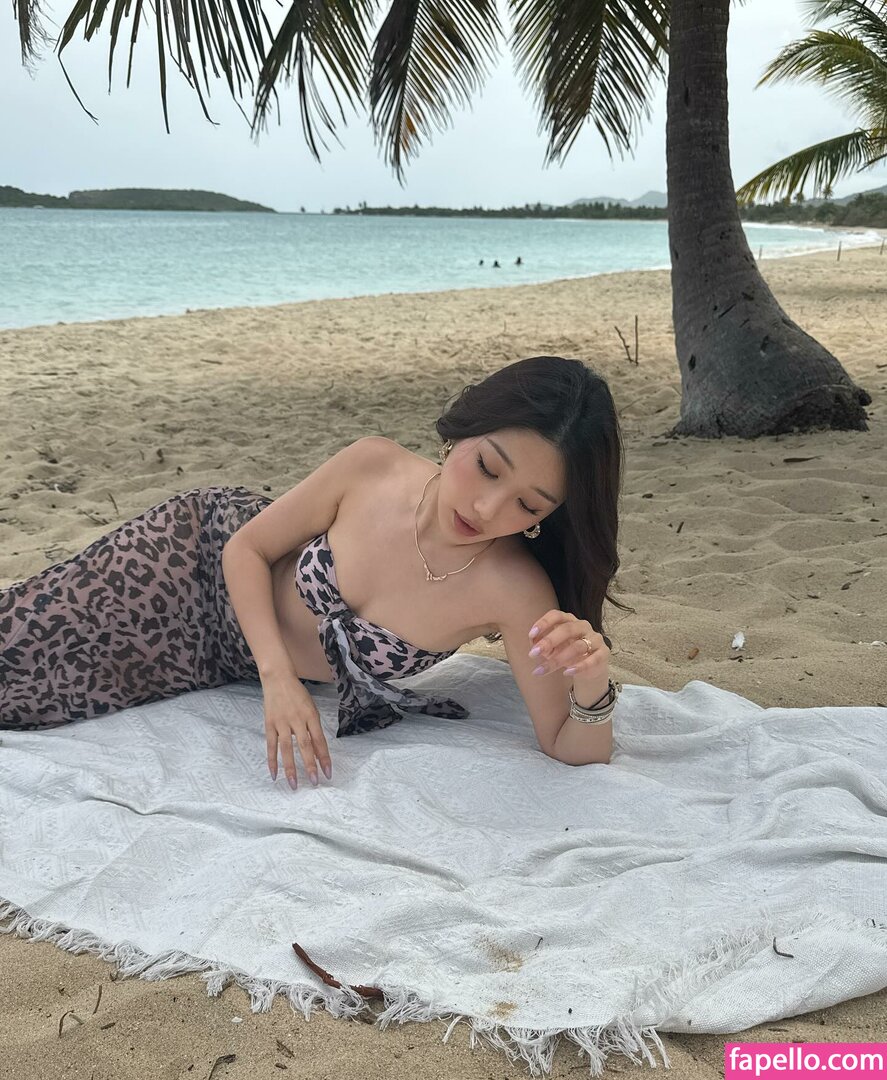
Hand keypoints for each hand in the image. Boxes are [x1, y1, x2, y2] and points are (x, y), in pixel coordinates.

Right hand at [262, 674, 331, 789]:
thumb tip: (317, 753)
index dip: (324, 758)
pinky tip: (274, 774)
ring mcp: (282, 722)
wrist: (278, 679)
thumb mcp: (311, 709)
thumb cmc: (298, 695)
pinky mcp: (269, 724)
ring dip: (290, 768)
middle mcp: (297, 719)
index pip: (320, 740)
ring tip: (294, 784)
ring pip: (287, 748)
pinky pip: (271, 745)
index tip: (328, 773)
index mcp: (311, 715)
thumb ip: (314, 729)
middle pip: (305, 746)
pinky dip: (272, 760)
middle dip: (310, 765)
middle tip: (314, 782)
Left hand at [528, 610, 609, 679]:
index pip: (556, 615)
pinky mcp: (604, 653)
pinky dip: (579, 667)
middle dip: (549, 641)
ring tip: (543, 670)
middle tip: (533, 653)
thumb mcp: (552, 649)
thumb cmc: (567, 652)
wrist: (590, 667)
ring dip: (559, 659)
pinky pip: (593, 659)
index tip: (531, 635)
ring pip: (578, 647)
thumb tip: (533, 645)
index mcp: (569, 620)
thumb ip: (542, 645)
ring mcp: (595, 638)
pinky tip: (566, 673)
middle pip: (567, 629)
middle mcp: (583, 626)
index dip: (544, 623)